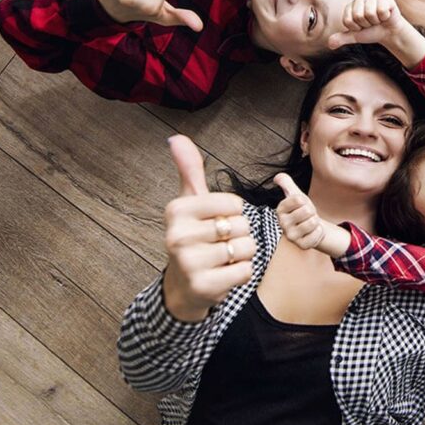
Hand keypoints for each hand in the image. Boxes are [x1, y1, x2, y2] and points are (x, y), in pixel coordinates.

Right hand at [161, 135, 256, 321]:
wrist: (184, 286)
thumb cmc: (194, 237)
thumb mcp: (190, 203)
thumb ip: (189, 171)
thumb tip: (176, 137)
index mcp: (177, 210)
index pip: (235, 203)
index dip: (234, 214)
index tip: (215, 222)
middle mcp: (177, 235)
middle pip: (242, 226)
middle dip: (240, 235)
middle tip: (218, 244)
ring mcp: (188, 263)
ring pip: (247, 248)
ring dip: (242, 255)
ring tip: (222, 259)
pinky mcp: (203, 286)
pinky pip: (246, 271)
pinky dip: (242, 273)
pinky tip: (224, 275)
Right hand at [274, 174, 352, 256]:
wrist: (311, 227)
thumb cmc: (302, 209)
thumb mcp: (295, 194)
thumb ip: (286, 183)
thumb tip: (278, 176)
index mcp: (280, 210)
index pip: (298, 199)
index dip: (305, 200)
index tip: (302, 205)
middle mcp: (282, 224)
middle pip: (307, 210)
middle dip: (312, 211)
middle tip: (307, 216)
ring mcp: (291, 236)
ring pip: (313, 222)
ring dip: (316, 222)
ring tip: (310, 224)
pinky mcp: (302, 246)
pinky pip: (317, 234)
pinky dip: (319, 232)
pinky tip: (313, 232)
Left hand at [329, 0, 408, 48]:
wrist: (389, 32)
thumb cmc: (372, 31)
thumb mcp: (355, 36)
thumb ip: (342, 38)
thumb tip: (330, 44)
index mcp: (350, 6)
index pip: (348, 20)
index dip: (357, 27)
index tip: (363, 26)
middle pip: (358, 16)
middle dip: (366, 24)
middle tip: (372, 23)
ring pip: (369, 13)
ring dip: (376, 21)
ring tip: (379, 19)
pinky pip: (381, 10)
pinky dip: (385, 17)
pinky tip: (386, 15)